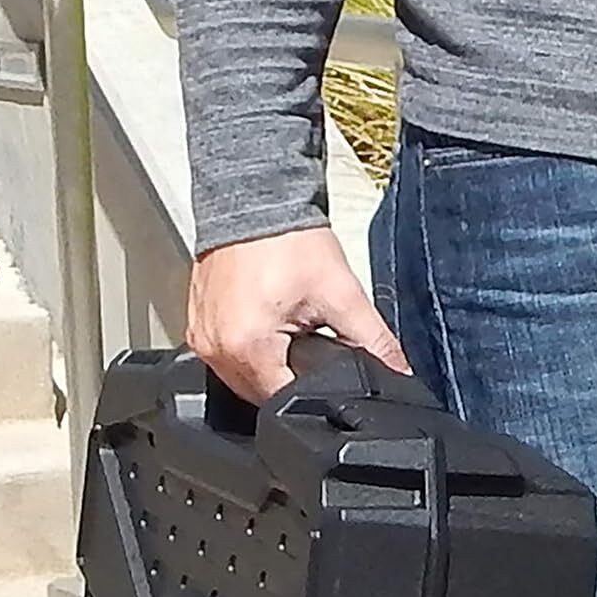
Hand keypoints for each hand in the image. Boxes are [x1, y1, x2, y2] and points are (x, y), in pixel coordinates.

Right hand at [186, 227, 409, 402]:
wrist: (254, 194)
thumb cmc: (288, 238)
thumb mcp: (342, 294)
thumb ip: (373, 341)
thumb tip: (399, 372)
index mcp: (246, 346)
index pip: (283, 402)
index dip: (312, 395)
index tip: (328, 375)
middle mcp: (215, 347)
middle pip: (259, 393)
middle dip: (291, 380)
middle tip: (311, 344)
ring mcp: (201, 335)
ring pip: (241, 377)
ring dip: (269, 367)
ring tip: (290, 333)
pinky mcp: (197, 323)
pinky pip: (225, 355)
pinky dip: (249, 350)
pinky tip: (268, 327)